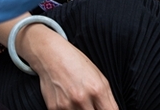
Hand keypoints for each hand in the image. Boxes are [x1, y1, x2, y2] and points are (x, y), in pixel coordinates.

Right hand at [0, 18, 117, 109]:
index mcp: (97, 90)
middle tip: (91, 105)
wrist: (51, 54)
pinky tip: (68, 101)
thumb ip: (108, 99)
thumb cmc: (76, 63)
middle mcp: (82, 99)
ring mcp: (66, 105)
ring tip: (79, 101)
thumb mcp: (99, 77)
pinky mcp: (54, 108)